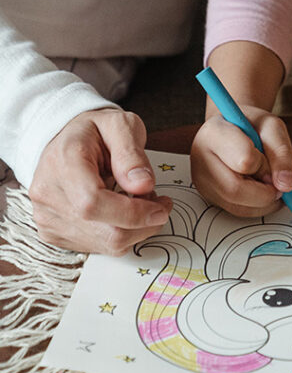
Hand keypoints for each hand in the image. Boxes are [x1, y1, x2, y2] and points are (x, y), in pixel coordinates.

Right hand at [29, 108, 171, 254]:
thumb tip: (143, 185)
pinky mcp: (55, 233)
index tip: (162, 206)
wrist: (66, 139)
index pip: (94, 203)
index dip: (134, 213)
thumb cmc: (95, 131)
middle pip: (105, 231)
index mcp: (63, 163)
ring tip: (140, 202)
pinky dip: (121, 234)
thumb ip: (132, 154)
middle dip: (144, 222)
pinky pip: (99, 247)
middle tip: (159, 202)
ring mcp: (48, 218)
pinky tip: (123, 213)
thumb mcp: (120, 125)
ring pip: (106, 244)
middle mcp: (48, 195)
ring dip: (136, 229)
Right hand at [190, 106, 291, 217]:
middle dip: (265, 192)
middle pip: (235, 190)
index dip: (265, 165)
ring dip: (263, 201)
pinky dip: (257, 207)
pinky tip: (262, 191)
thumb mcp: (272, 127)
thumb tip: (285, 184)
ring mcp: (202, 180)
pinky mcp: (208, 196)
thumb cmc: (251, 126)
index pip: (243, 160)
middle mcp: (200, 158)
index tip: (271, 161)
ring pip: (237, 206)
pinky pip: (237, 211)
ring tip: (269, 183)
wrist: (233, 128)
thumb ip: (281, 152)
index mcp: (214, 133)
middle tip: (278, 183)